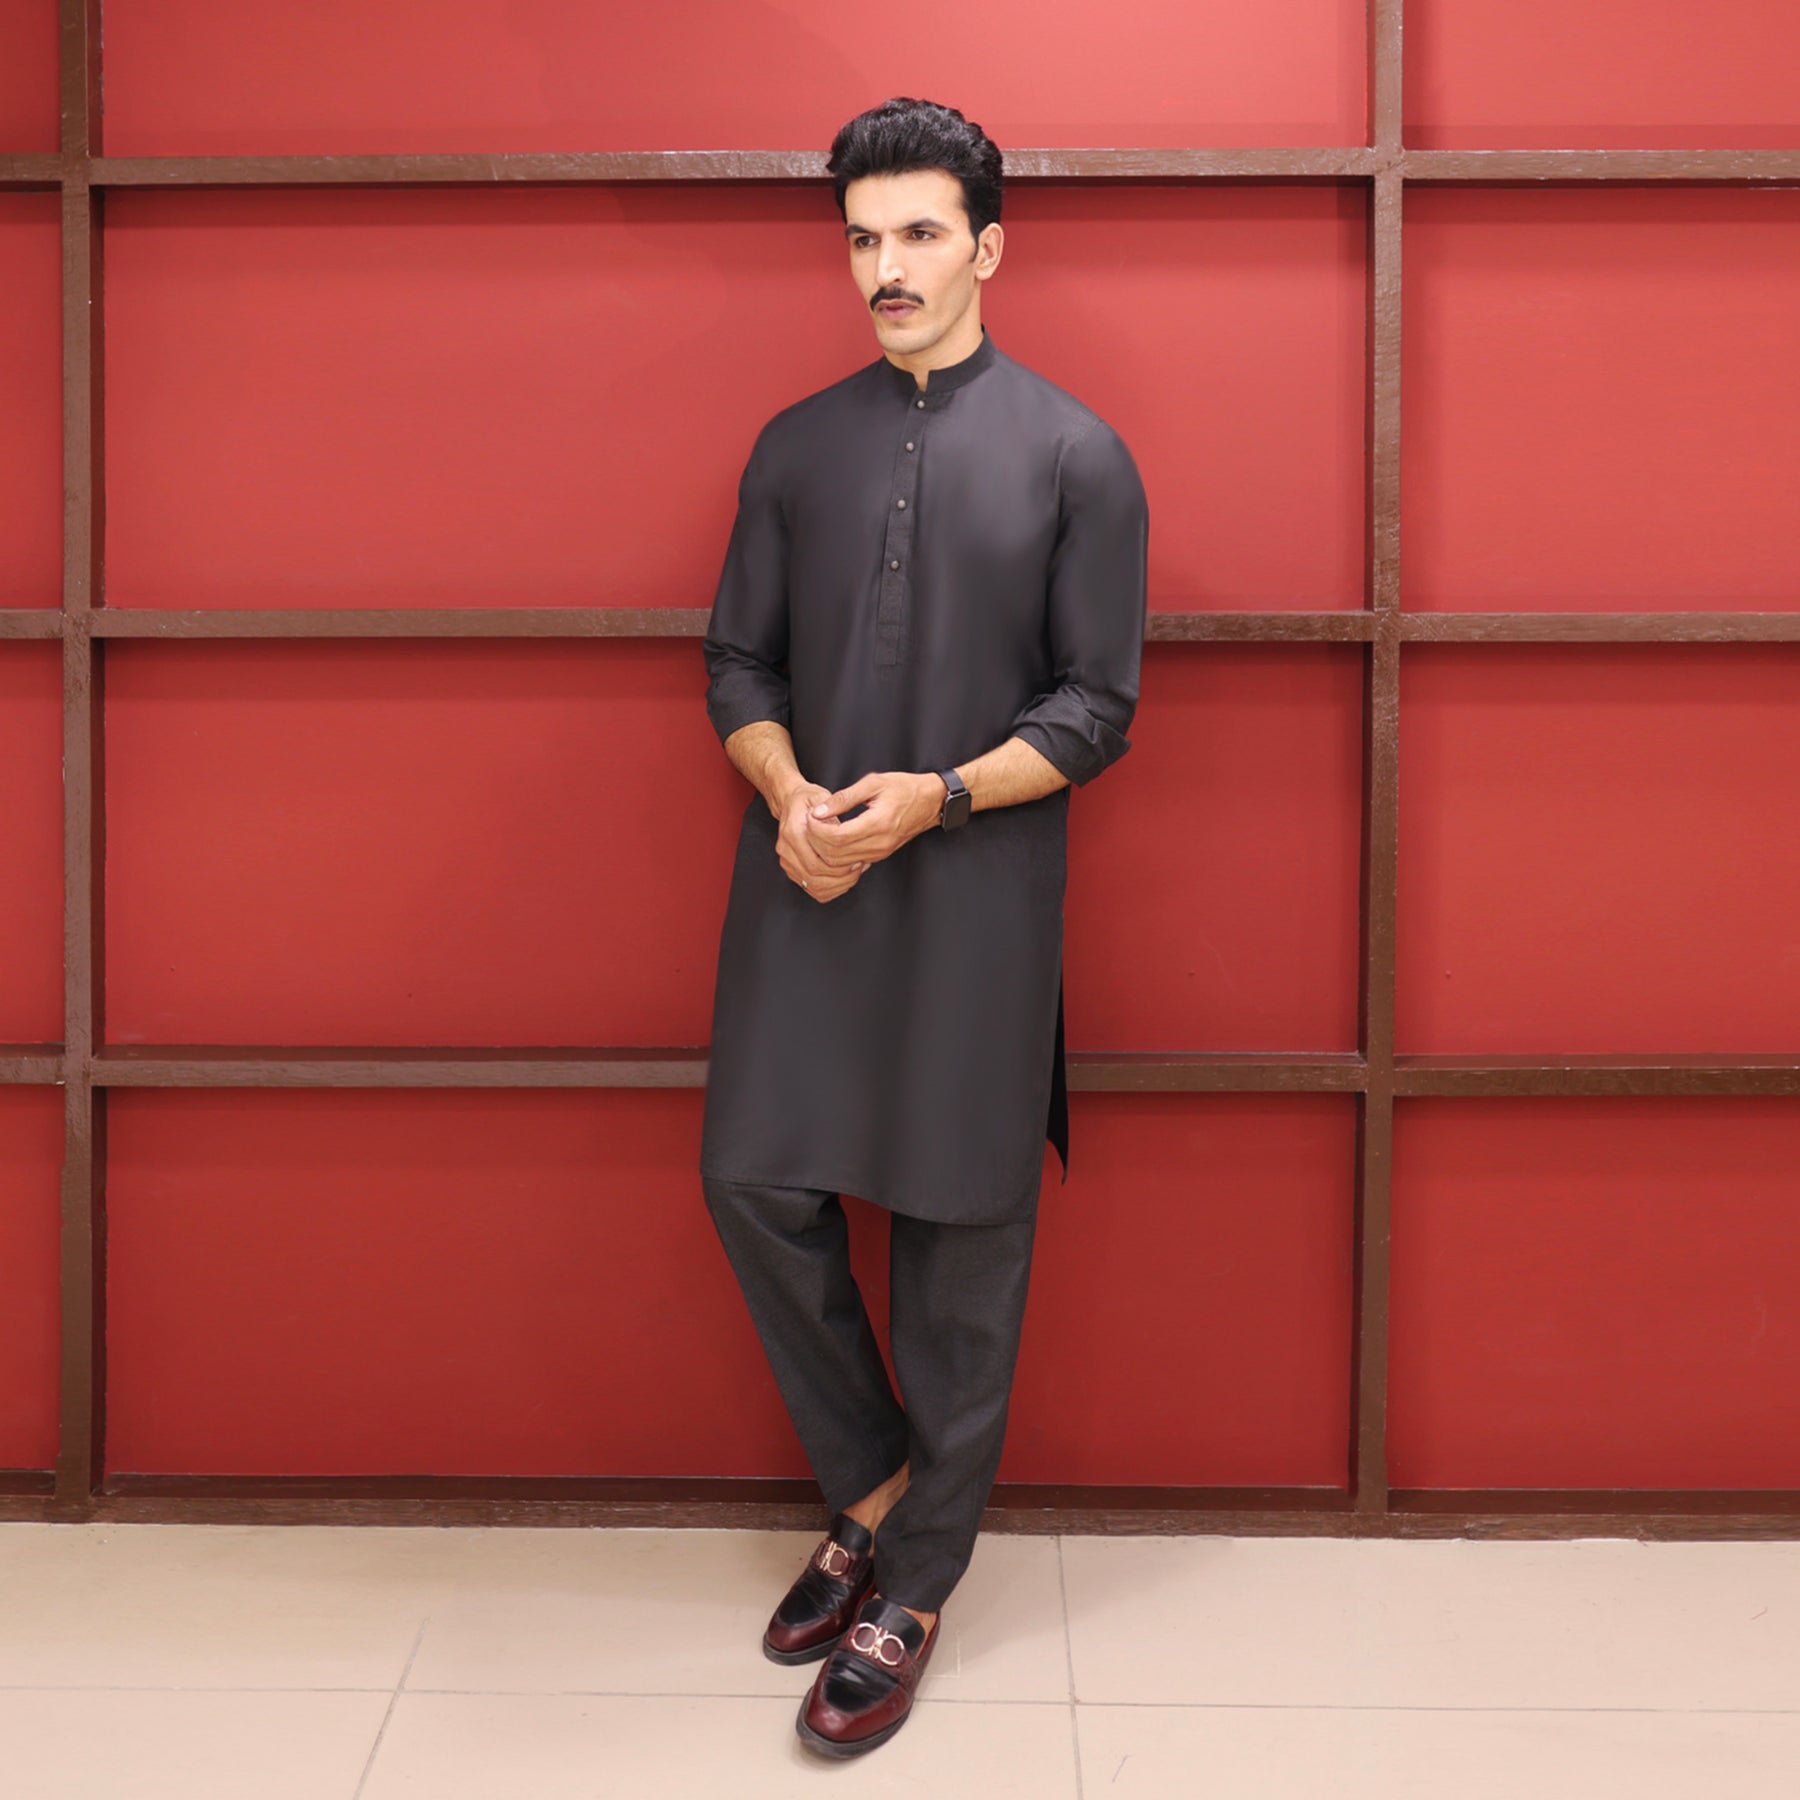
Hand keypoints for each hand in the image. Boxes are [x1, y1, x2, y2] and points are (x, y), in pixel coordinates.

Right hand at [776, 780, 870, 902]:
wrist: (791, 803)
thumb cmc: (809, 800)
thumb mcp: (822, 798)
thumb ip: (833, 815)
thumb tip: (845, 832)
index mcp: (793, 832)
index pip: (816, 862)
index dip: (840, 865)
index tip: (858, 859)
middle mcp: (786, 849)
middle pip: (815, 876)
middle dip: (841, 877)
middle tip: (859, 867)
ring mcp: (787, 861)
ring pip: (814, 886)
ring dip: (838, 884)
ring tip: (854, 873)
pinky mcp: (791, 869)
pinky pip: (812, 889)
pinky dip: (831, 889)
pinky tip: (844, 879)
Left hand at [804, 770, 945, 868]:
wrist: (930, 802)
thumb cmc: (904, 788)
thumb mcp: (873, 783)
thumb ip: (844, 798)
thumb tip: (819, 811)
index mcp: (878, 823)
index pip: (837, 837)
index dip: (818, 830)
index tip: (810, 816)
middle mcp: (879, 843)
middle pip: (835, 855)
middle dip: (816, 842)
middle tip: (809, 824)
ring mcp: (879, 853)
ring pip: (840, 863)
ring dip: (823, 850)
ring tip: (817, 831)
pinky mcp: (878, 856)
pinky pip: (850, 863)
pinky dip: (834, 855)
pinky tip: (830, 839)